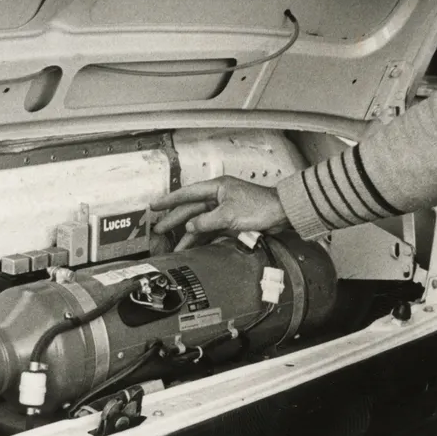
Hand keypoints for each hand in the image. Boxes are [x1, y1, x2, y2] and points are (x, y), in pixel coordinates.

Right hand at [151, 177, 288, 249]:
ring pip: (200, 223)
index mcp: (216, 187)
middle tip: (159, 230)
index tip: (154, 206)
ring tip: (176, 248)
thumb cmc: (260, 207)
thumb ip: (207, 221)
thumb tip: (190, 226)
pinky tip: (194, 247)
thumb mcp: (229, 215)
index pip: (187, 193)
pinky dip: (203, 239)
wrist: (282, 214)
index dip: (169, 200)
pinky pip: (211, 230)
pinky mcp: (231, 221)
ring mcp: (224, 209)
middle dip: (175, 220)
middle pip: (191, 209)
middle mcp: (218, 197)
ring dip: (189, 235)